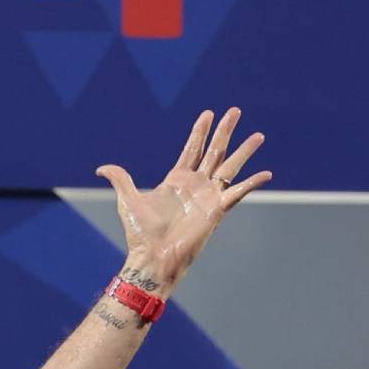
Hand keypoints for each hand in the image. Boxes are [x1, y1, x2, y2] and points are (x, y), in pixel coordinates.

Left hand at [96, 108, 269, 290]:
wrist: (153, 257)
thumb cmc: (141, 233)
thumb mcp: (128, 200)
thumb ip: (120, 179)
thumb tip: (102, 168)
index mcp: (176, 180)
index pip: (192, 149)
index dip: (200, 131)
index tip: (208, 113)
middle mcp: (195, 185)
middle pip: (214, 151)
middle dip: (225, 131)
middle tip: (235, 110)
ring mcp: (208, 196)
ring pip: (230, 166)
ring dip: (244, 151)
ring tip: (258, 135)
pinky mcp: (217, 209)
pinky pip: (238, 192)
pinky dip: (252, 183)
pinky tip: (266, 173)